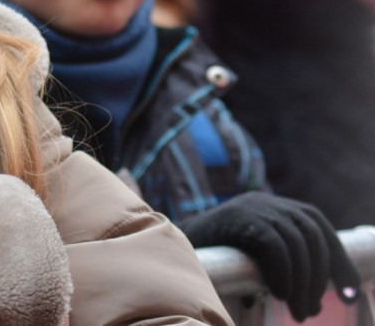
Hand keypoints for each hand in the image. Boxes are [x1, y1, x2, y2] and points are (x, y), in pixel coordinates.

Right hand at [179, 192, 359, 321]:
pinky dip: (284, 273)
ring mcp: (251, 206)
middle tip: (311, 311)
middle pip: (312, 235)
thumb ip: (277, 260)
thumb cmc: (208, 259)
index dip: (339, 262)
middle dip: (321, 277)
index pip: (318, 227)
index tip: (349, 296)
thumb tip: (313, 296)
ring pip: (297, 242)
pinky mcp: (237, 217)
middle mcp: (265, 201)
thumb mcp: (250, 256)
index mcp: (272, 207)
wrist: (163, 246)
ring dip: (303, 283)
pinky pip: (275, 245)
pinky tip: (280, 294)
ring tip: (298, 311)